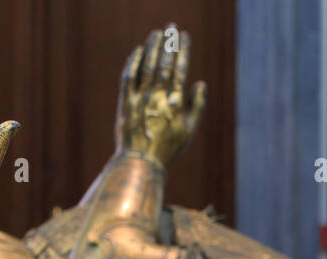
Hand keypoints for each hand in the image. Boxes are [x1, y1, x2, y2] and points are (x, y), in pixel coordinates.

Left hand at [114, 25, 205, 168]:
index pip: (180, 69)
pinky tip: (138, 51)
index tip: (184, 36)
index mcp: (175, 102)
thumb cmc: (169, 148)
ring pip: (146, 66)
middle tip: (171, 28)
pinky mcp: (126, 101)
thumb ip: (197, 106)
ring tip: (157, 34)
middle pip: (164, 63)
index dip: (183, 50)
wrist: (142, 162)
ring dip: (152, 47)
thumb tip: (200, 83)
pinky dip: (134, 62)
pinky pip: (129, 76)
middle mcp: (158, 96)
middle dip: (169, 43)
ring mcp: (140, 98)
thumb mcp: (189, 130)